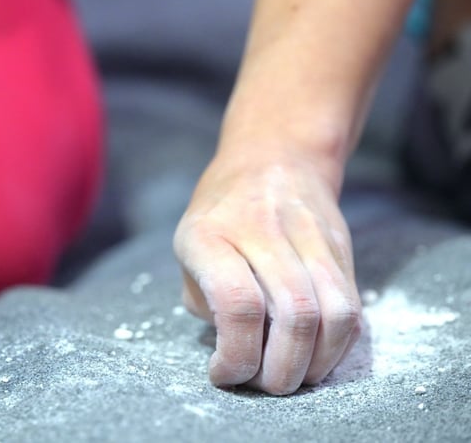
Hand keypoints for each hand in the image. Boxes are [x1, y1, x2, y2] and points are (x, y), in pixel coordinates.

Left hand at [173, 155, 360, 394]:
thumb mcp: (188, 248)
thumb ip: (205, 300)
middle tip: (264, 383)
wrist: (272, 157)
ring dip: (315, 364)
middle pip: (294, 314)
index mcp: (208, 234)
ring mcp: (306, 234)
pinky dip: (337, 346)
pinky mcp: (340, 246)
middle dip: (281, 370)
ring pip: (334, 314)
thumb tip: (236, 351)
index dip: (236, 355)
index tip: (224, 373)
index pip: (236, 303)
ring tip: (291, 374)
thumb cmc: (219, 214)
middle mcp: (260, 229)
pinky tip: (314, 354)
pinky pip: (352, 307)